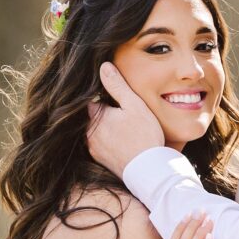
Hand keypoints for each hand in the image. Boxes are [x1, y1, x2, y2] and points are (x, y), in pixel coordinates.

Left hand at [86, 62, 163, 177]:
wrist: (149, 171)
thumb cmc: (144, 136)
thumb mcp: (134, 105)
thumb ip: (117, 85)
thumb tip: (103, 66)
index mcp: (95, 117)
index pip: (91, 100)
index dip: (104, 97)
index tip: (117, 99)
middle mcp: (88, 134)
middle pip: (93, 116)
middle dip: (105, 112)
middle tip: (123, 113)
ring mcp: (93, 149)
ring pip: (96, 131)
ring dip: (107, 127)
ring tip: (125, 128)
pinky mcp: (100, 161)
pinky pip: (100, 145)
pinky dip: (109, 141)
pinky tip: (123, 141)